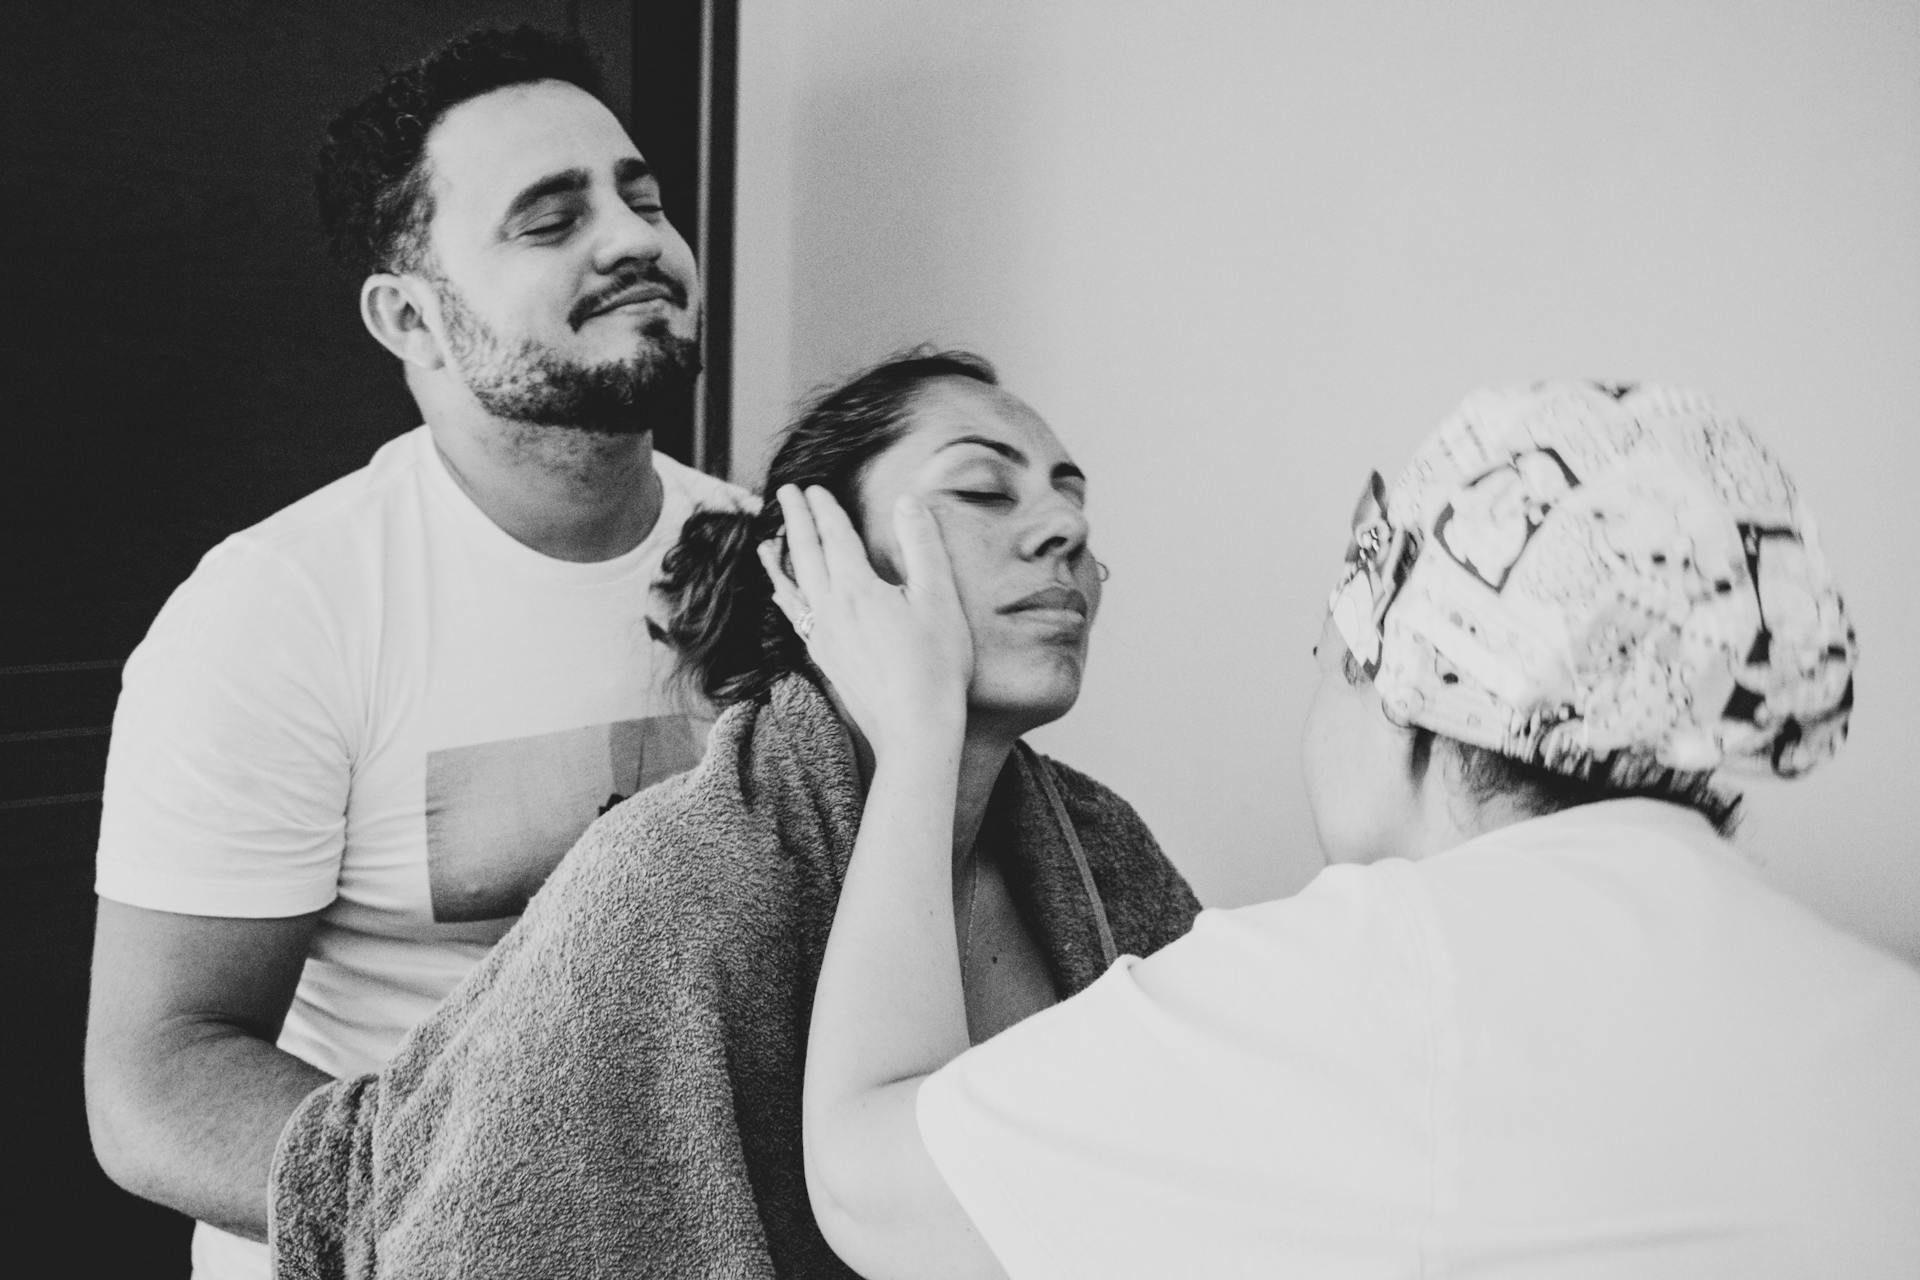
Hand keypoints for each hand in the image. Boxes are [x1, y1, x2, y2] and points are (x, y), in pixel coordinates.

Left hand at [760, 485, 971, 756]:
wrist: (914, 729)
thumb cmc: (935, 665)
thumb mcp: (939, 598)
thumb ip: (921, 545)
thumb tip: (908, 502)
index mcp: (858, 588)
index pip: (835, 536)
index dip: (825, 509)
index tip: (813, 488)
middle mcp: (831, 609)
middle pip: (805, 555)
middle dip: (795, 521)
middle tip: (785, 494)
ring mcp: (823, 637)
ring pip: (792, 587)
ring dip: (779, 560)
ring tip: (765, 542)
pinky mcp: (825, 659)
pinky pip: (795, 617)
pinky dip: (785, 597)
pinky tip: (783, 598)